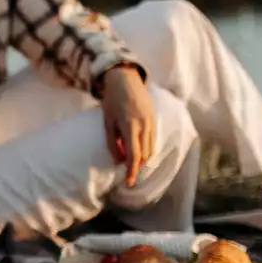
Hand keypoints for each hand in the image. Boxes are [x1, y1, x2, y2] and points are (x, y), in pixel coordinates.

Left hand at [100, 66, 154, 187]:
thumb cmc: (112, 101)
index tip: (129, 182)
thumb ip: (111, 142)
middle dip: (137, 167)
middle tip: (128, 174)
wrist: (125, 79)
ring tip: (131, 163)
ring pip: (151, 148)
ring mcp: (152, 122)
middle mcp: (144, 126)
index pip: (134, 155)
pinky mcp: (154, 118)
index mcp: (130, 126)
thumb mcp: (107, 122)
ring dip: (143, 159)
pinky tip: (138, 150)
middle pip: (145, 155)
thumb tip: (118, 161)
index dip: (132, 171)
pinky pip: (153, 139)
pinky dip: (147, 148)